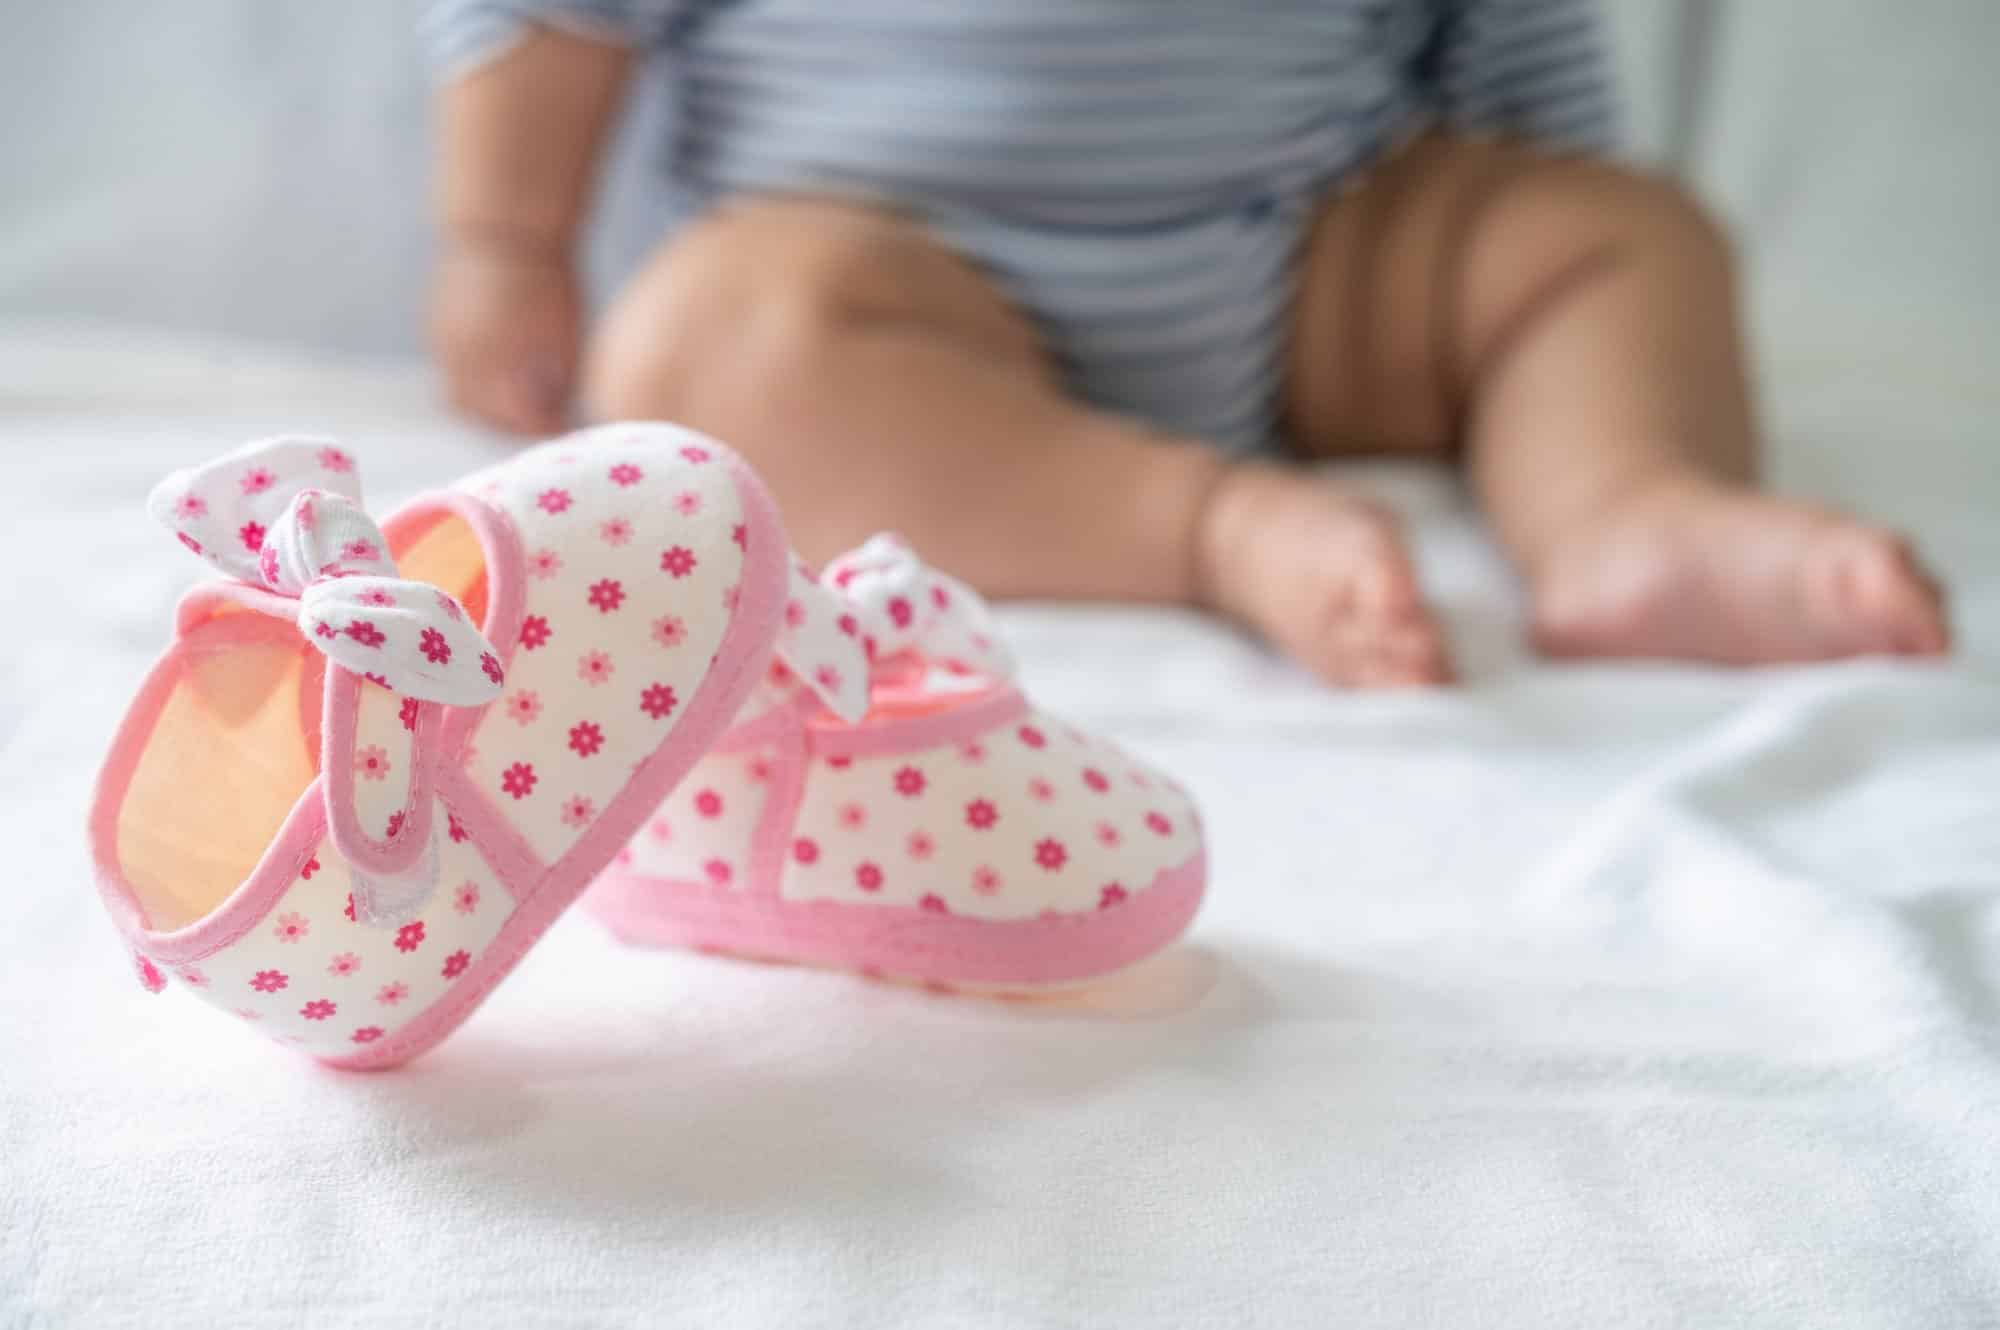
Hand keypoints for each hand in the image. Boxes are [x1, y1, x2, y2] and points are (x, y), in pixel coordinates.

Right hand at [430, 234, 583, 435]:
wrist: (502, 230)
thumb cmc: (547, 281)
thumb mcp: (566, 335)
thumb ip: (560, 382)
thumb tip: (557, 417)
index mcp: (498, 359)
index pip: (519, 417)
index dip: (544, 428)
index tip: (566, 429)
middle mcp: (463, 358)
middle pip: (484, 416)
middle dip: (514, 425)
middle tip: (542, 423)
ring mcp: (444, 346)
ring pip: (460, 401)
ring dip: (489, 411)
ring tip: (521, 406)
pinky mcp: (434, 333)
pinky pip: (449, 376)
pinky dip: (473, 388)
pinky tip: (500, 380)